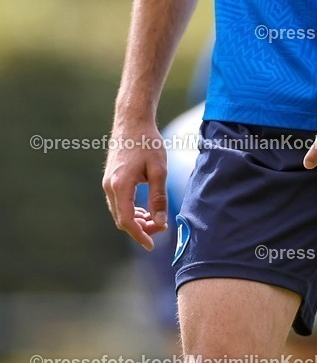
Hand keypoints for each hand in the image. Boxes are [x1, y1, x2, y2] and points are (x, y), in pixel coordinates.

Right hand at [102, 120, 167, 249]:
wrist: (132, 121)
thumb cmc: (147, 142)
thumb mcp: (158, 170)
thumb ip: (158, 198)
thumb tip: (161, 223)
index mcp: (120, 186)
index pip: (127, 221)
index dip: (140, 236)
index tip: (153, 245)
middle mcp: (109, 187)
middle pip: (122, 219)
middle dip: (140, 229)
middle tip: (160, 229)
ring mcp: (108, 183)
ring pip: (119, 212)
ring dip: (136, 220)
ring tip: (155, 220)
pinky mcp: (110, 179)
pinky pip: (118, 202)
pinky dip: (131, 210)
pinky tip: (145, 209)